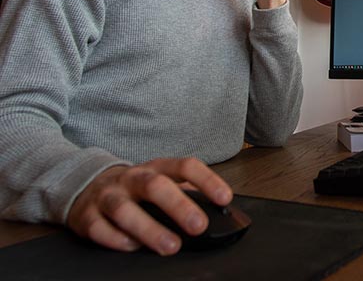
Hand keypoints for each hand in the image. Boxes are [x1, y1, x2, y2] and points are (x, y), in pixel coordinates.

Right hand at [67, 157, 231, 254]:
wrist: (87, 186)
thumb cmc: (135, 188)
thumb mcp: (161, 181)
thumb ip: (185, 192)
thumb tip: (217, 209)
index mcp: (156, 168)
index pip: (185, 166)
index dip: (206, 180)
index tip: (224, 198)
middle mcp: (132, 178)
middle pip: (155, 185)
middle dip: (178, 205)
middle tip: (198, 225)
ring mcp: (108, 195)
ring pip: (125, 209)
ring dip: (150, 229)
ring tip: (171, 245)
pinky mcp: (87, 216)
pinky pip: (100, 229)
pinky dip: (117, 240)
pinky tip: (133, 247)